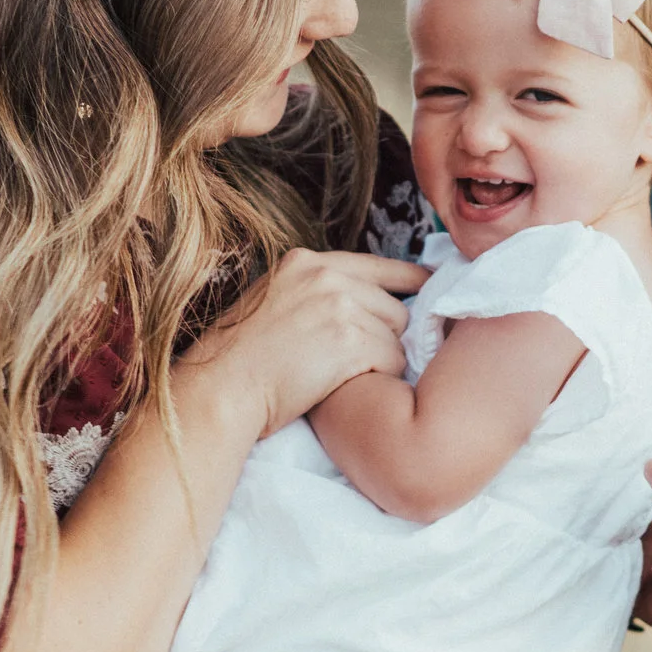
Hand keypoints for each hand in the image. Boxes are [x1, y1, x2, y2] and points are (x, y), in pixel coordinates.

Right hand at [182, 250, 427, 434]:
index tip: (431, 284)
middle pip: (393, 306)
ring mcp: (339, 306)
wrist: (221, 388)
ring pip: (396, 336)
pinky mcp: (349, 341)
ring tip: (344, 374)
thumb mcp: (272, 301)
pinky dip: (378, 378)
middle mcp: (326, 277)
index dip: (409, 280)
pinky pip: (392, 361)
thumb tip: (363, 302)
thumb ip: (314, 293)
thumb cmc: (241, 359)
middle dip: (385, 336)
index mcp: (307, 263)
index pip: (376, 266)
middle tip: (358, 361)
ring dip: (381, 360)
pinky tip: (348, 385)